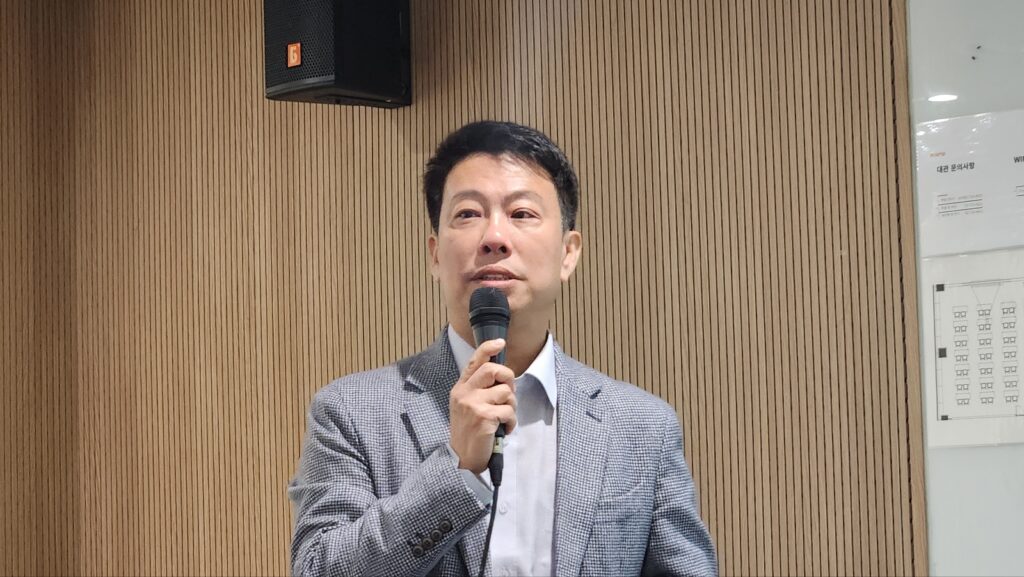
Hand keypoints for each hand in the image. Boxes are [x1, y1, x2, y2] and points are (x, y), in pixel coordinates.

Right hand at [449, 338, 517, 474]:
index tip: (500, 342)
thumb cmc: (469, 432)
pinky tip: (504, 430)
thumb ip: (479, 390)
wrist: (461, 459)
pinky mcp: (483, 418)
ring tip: (503, 419)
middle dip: (509, 379)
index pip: (474, 361)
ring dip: (511, 407)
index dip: (488, 348)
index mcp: (460, 388)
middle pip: (494, 370)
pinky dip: (511, 422)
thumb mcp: (467, 407)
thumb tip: (502, 376)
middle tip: (508, 395)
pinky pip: (509, 411)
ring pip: (506, 392)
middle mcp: (464, 393)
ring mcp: (473, 405)